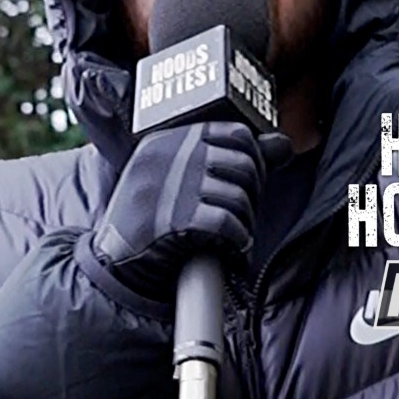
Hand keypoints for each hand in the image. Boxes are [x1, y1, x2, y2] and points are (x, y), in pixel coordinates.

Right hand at [92, 121, 292, 299]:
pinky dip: (236, 241)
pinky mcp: (177, 220)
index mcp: (169, 138)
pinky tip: (226, 246)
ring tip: (227, 234)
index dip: (253, 161)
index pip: (238, 134)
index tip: (243, 184)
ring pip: (240, 198)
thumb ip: (234, 155)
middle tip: (236, 215)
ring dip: (243, 223)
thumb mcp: (183, 175)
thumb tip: (284, 143)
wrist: (114, 264)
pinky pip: (230, 225)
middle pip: (246, 166)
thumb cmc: (153, 218)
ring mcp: (173, 187)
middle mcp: (171, 156)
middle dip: (251, 196)